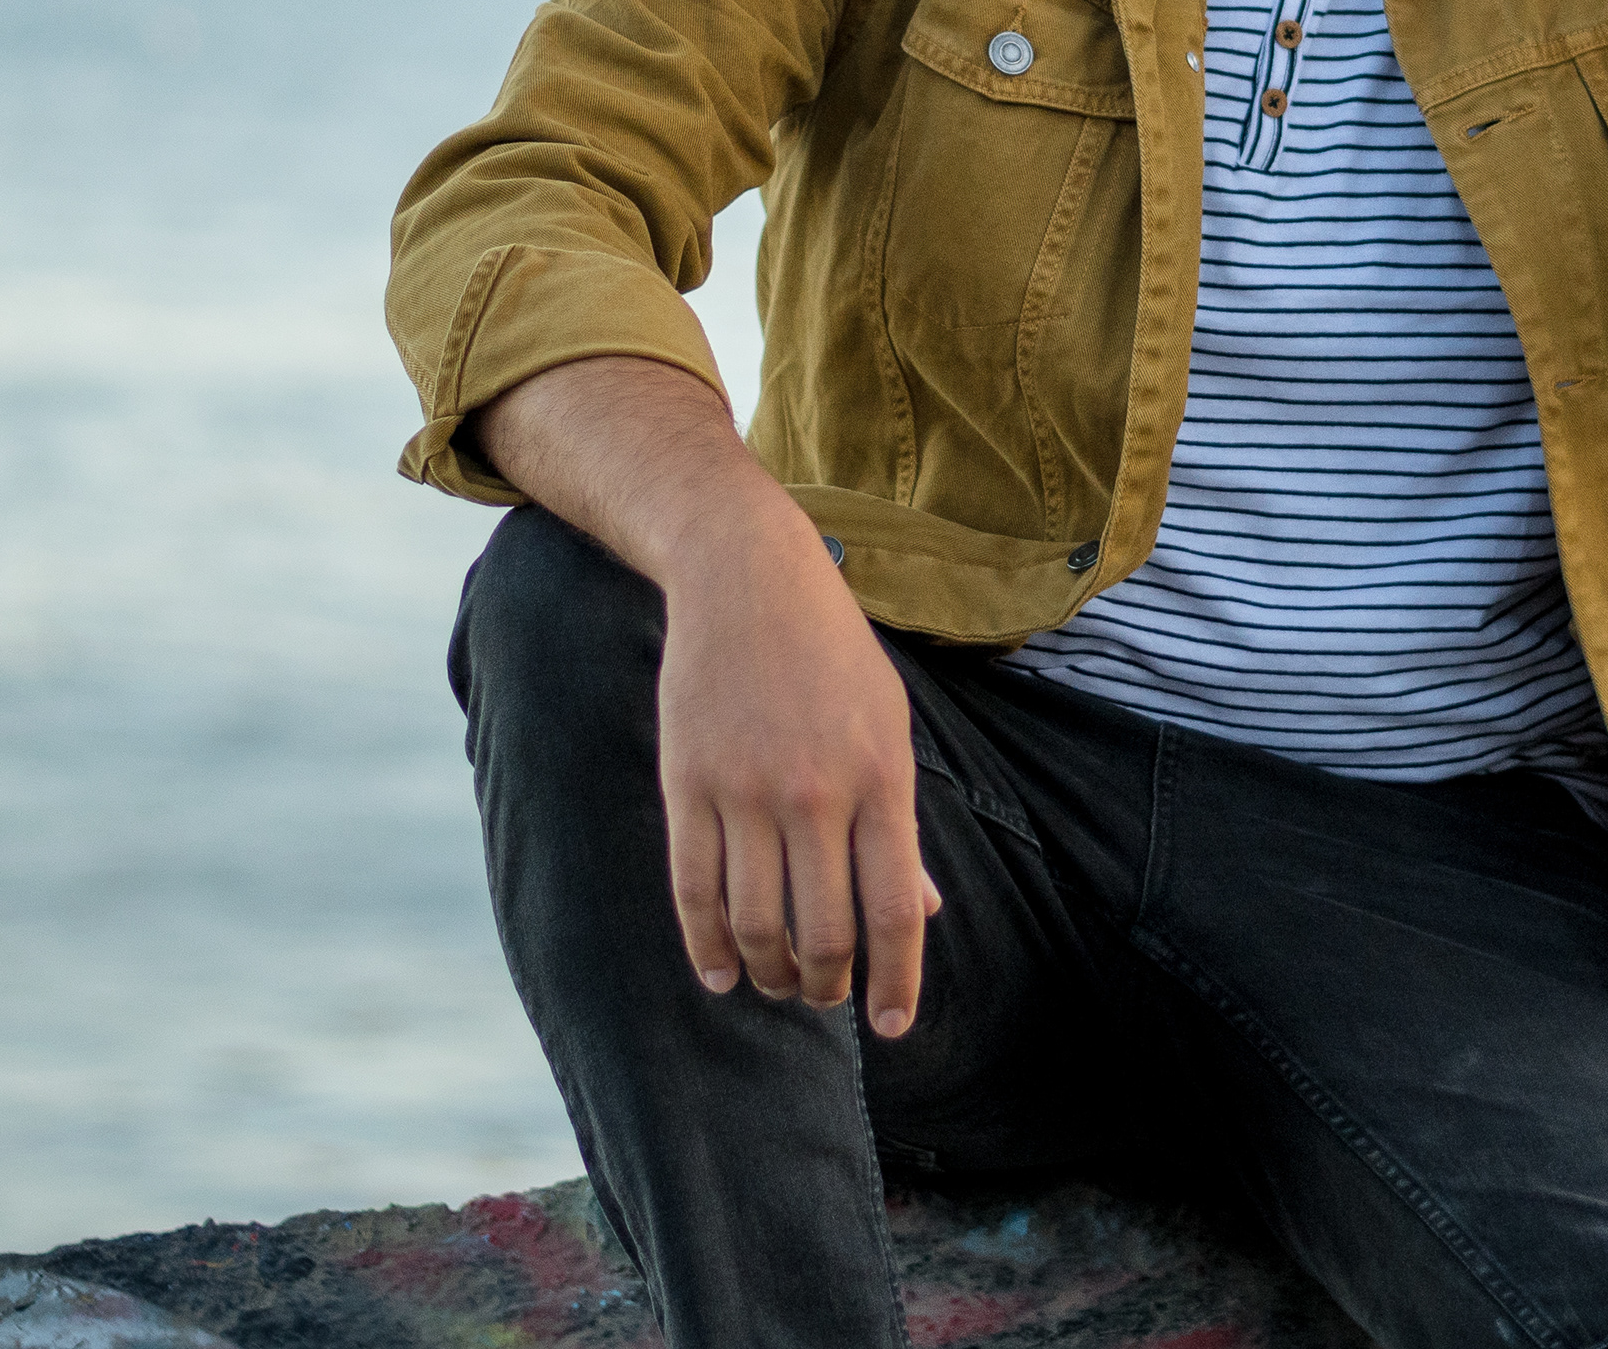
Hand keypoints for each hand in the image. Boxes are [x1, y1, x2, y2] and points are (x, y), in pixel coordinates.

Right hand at [650, 489, 943, 1033]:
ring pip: (756, 923)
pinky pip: (694, 891)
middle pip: (824, 930)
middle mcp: (817, 793)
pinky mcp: (687, 786)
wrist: (746, 580)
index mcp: (881, 779)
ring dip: (772, 973)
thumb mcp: (890, 728)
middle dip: (828, 985)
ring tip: (781, 985)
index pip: (892, 910)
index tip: (893, 1027)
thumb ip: (900, 826)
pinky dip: (707, 947)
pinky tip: (721, 973)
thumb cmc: (833, 657)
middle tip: (827, 999)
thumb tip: (920, 912)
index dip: (895, 981)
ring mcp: (746, 791)